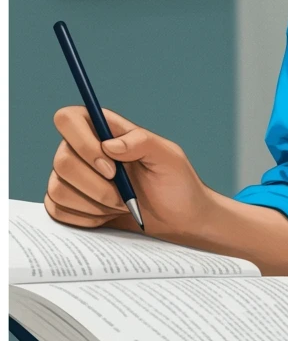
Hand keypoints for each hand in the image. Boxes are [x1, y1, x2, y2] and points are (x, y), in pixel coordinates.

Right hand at [45, 106, 213, 240]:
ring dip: (95, 204)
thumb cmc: (176, 184)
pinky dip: (87, 218)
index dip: (83, 142)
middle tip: (124, 195)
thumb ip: (142, 142)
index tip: (111, 167)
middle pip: (62, 160)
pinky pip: (58, 211)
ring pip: (58, 188)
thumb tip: (109, 145)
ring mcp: (72, 179)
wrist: (175, 221)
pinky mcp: (67, 205)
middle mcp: (83, 151)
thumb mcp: (169, 157)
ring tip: (121, 204)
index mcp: (107, 131)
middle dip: (96, 185)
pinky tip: (109, 215)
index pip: (69, 119)